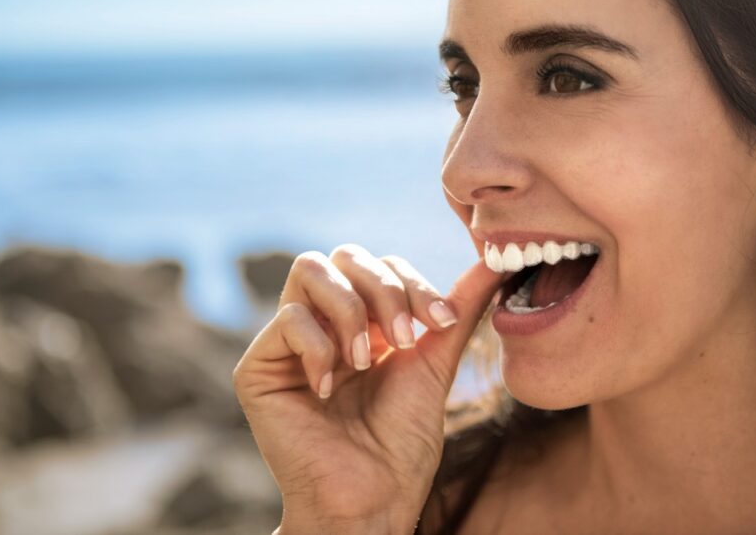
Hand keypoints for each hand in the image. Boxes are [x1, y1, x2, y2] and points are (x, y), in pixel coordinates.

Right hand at [232, 244, 503, 533]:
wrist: (372, 499)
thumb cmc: (402, 443)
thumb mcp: (436, 364)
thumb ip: (458, 310)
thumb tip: (496, 261)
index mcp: (364, 321)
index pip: (383, 266)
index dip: (413, 283)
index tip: (443, 323)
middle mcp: (325, 324)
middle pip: (346, 256)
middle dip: (384, 289)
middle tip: (404, 340)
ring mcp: (290, 343)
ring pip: (311, 269)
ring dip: (350, 310)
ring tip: (366, 361)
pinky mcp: (259, 368)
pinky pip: (287, 318)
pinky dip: (318, 346)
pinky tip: (330, 388)